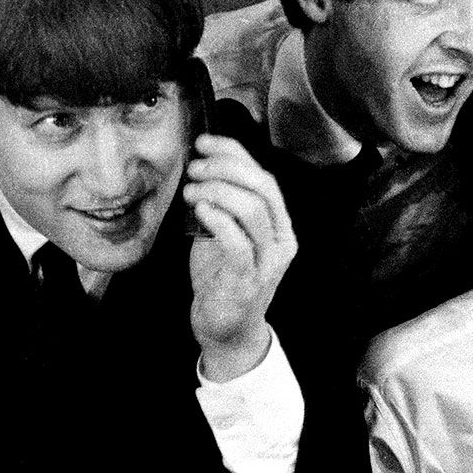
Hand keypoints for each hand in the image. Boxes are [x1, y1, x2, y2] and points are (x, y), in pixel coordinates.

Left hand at [184, 135, 296, 381]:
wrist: (225, 330)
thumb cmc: (221, 279)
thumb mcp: (224, 233)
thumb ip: (222, 204)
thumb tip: (202, 164)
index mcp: (279, 226)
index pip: (264, 178)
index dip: (235, 153)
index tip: (205, 142)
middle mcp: (281, 242)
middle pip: (262, 188)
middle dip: (225, 168)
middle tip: (194, 166)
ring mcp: (268, 263)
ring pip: (252, 210)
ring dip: (216, 191)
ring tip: (191, 190)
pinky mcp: (248, 281)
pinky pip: (237, 242)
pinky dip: (218, 219)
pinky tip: (198, 209)